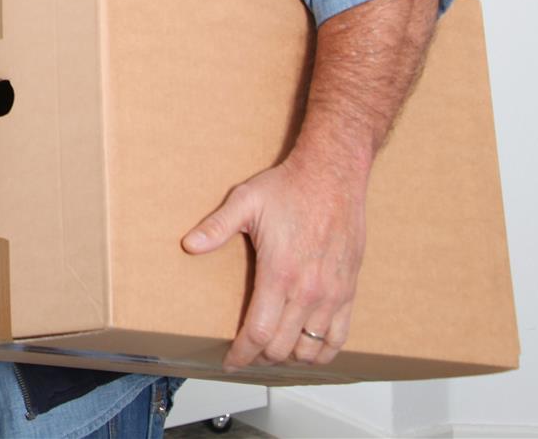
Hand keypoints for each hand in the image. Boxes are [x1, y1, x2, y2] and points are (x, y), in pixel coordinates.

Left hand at [183, 148, 368, 368]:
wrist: (333, 176)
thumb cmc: (289, 187)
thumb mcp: (245, 201)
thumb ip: (216, 226)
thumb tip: (189, 245)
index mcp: (280, 273)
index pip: (258, 332)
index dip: (241, 354)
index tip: (229, 362)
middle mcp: (309, 291)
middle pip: (282, 347)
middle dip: (259, 357)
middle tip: (244, 354)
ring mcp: (333, 294)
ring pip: (311, 349)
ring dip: (289, 357)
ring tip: (271, 352)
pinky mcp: (349, 291)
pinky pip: (340, 337)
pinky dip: (323, 351)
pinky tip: (307, 348)